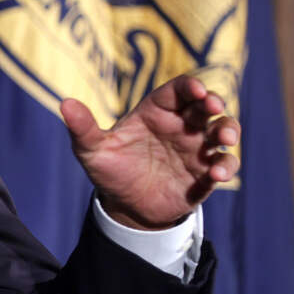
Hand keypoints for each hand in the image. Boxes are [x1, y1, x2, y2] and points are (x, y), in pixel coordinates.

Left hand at [60, 75, 239, 229]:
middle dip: (214, 101)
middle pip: (206, 104)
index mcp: (157, 112)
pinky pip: (224, 164)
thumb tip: (65, 103)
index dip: (190, 85)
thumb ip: (83, 128)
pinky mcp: (206, 173)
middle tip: (213, 106)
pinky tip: (215, 174)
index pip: (178, 90)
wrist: (125, 208)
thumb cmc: (110, 170)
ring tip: (224, 140)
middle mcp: (181, 125)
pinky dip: (226, 166)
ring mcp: (196, 148)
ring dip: (228, 130)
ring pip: (223, 130)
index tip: (195, 90)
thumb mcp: (92, 150)